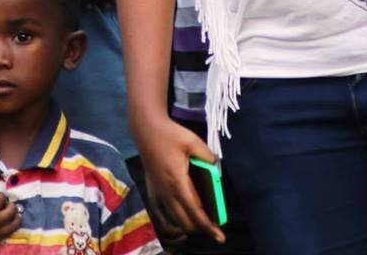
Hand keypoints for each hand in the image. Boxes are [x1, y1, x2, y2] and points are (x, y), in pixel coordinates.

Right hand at [134, 114, 224, 244]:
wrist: (146, 129)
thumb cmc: (170, 134)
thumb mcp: (193, 141)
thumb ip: (208, 156)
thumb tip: (216, 166)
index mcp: (178, 183)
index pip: (196, 213)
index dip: (209, 226)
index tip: (220, 237)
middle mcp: (167, 193)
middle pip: (186, 223)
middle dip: (201, 227)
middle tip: (214, 223)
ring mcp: (159, 193)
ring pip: (175, 220)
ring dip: (189, 223)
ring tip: (202, 217)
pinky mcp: (153, 190)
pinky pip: (166, 212)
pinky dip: (178, 217)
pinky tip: (185, 208)